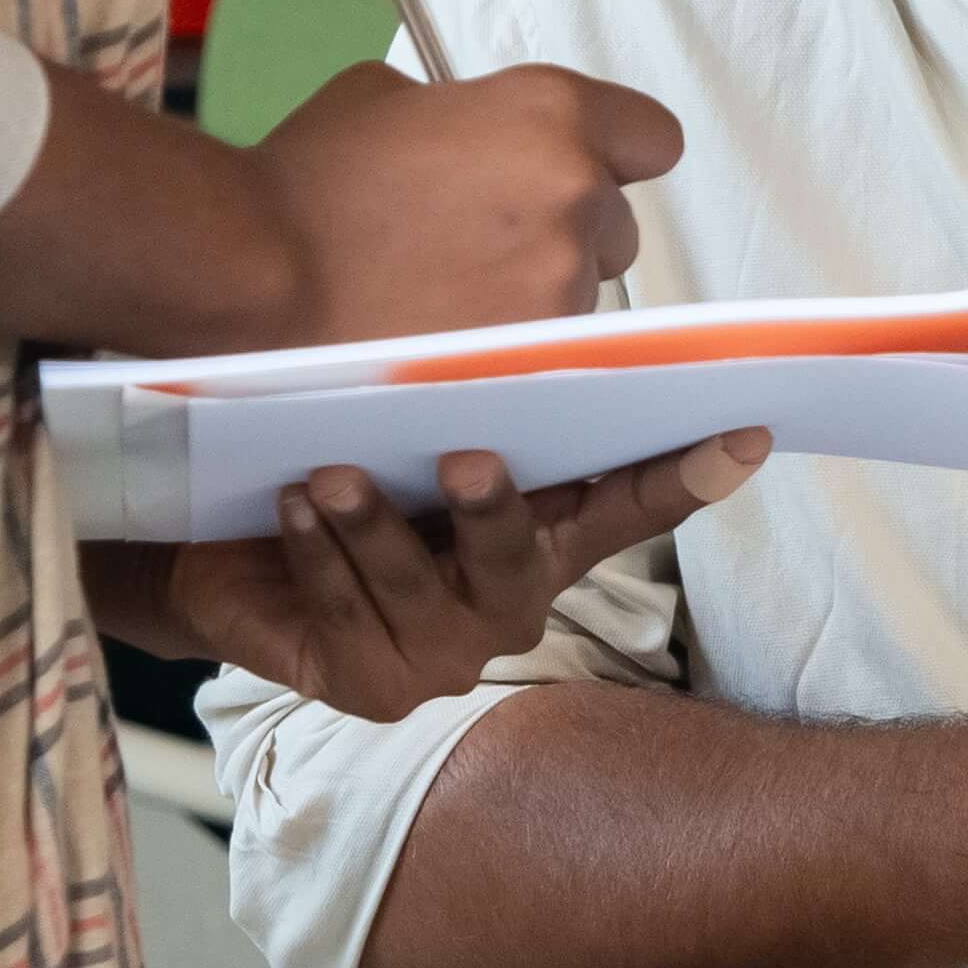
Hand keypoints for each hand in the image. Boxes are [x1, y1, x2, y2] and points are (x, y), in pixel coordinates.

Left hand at [78, 430, 770, 718]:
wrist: (221, 547)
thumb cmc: (335, 465)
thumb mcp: (408, 419)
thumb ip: (476, 388)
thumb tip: (537, 279)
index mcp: (542, 534)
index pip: (629, 504)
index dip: (687, 473)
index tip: (745, 429)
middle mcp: (509, 600)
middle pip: (521, 558)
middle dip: (491, 512)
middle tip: (464, 459)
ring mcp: (444, 653)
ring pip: (419, 590)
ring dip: (372, 530)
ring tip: (329, 475)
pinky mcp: (370, 688)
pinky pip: (347, 617)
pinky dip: (316, 559)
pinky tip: (291, 507)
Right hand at [249, 55, 685, 335]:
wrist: (252, 271)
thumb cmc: (304, 180)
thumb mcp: (386, 98)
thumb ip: (463, 109)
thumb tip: (479, 130)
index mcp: (551, 114)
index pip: (652, 138)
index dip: (615, 157)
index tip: (580, 171)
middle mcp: (574, 193)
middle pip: (618, 226)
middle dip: (567, 234)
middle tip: (485, 243)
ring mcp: (559, 280)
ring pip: (583, 295)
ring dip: (536, 295)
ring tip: (447, 296)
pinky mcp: (532, 352)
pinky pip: (548, 350)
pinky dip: (510, 346)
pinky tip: (445, 335)